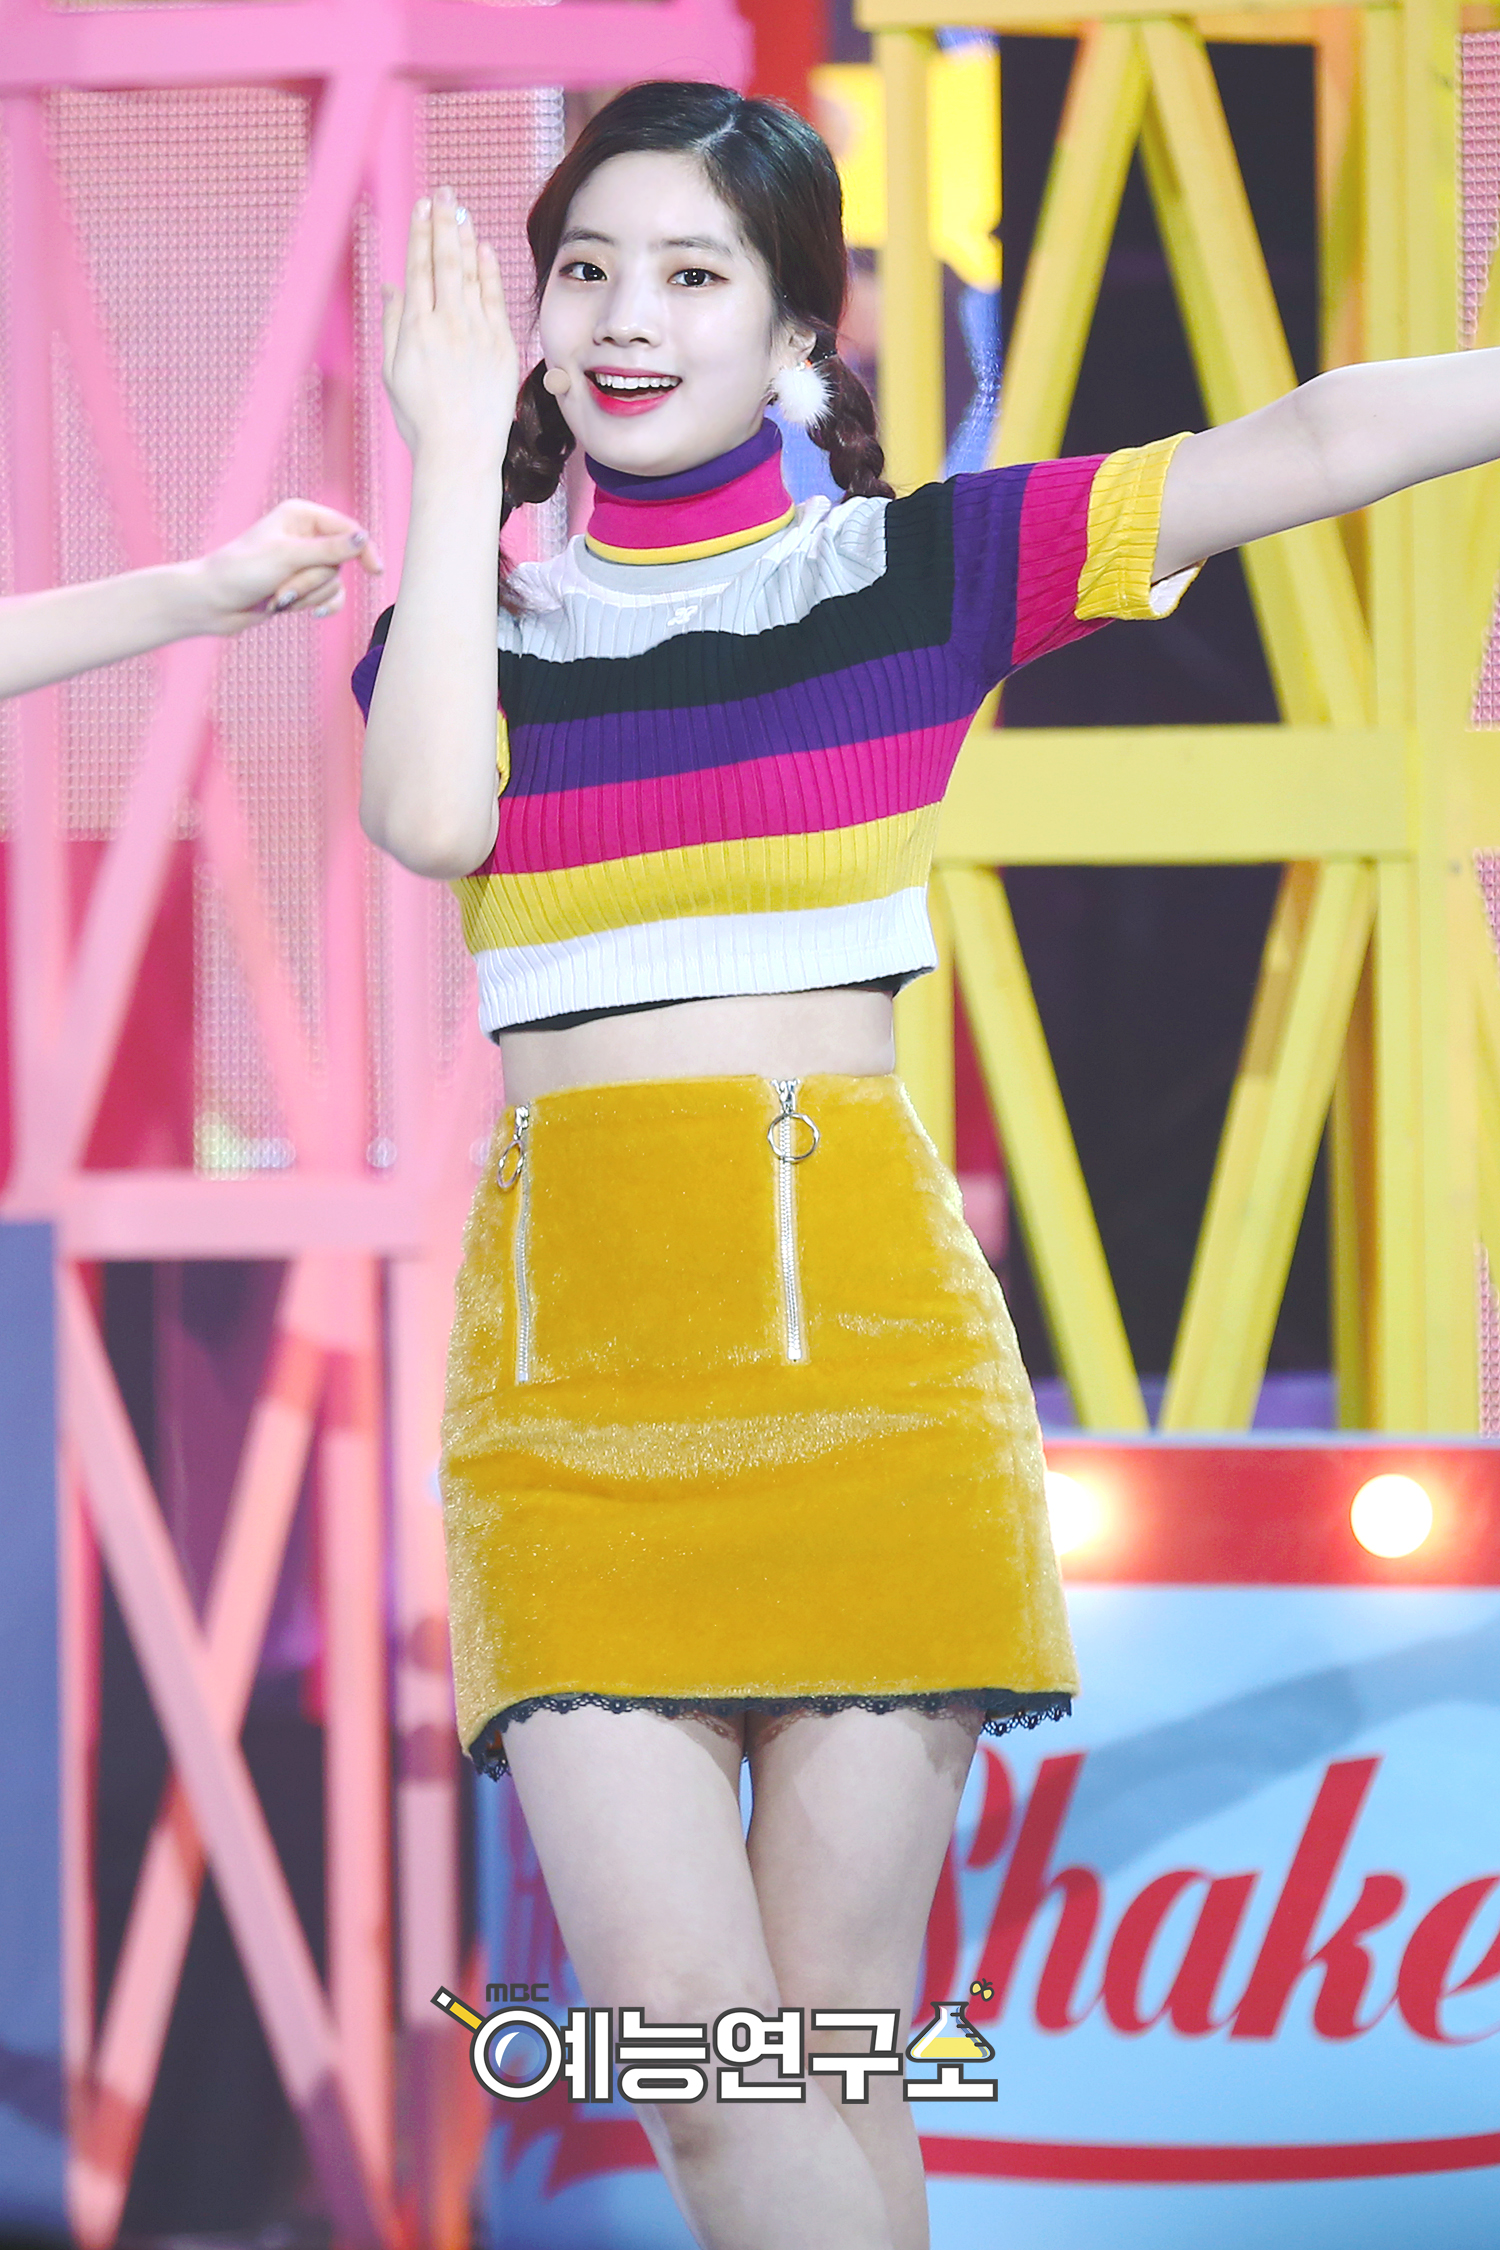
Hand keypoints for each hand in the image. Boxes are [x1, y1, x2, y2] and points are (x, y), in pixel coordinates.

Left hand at [190, 499, 383, 633]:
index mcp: (301, 515)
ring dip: (306, 597)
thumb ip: (329, 550)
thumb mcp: (288, 557)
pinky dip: (318, 606)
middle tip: (281, 589)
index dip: (362, 550)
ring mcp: (304, 562)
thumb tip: (362, 539)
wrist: (214, 603)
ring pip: (332, 583)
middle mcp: (305, 536)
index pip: (347, 529)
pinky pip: (329, 598)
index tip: (374, 571)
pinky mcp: (302, 585)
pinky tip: (309, 615)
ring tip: (277, 599)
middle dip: (310, 582)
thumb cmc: (241, 572)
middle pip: (337, 564)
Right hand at [381, 186, 518, 468]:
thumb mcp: (393, 373)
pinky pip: (494, 298)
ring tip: (460, 209)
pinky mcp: (501, 345)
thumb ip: (392, 325)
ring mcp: (477, 333)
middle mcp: (446, 324)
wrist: (460, 451)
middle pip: (444, 261)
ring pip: (470, 273)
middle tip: (443, 192)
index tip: (422, 207)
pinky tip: (483, 247)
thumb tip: (392, 286)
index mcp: (415, 328)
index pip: (418, 268)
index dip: (420, 233)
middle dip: (443, 222)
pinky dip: (489, 269)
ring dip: (464, 236)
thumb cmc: (421, 419)